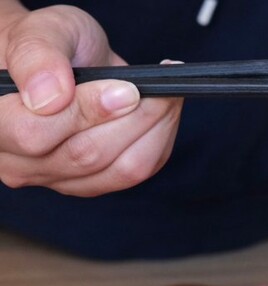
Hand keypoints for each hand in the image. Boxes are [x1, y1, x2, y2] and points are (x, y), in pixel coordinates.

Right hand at [0, 4, 182, 195]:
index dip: (86, 111)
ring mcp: (55, 178)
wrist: (59, 61)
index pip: (35, 134)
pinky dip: (158, 141)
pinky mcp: (90, 184)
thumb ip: (37, 58)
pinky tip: (162, 114)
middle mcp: (17, 162)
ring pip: (119, 170)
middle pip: (85, 156)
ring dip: (152, 131)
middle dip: (131, 118)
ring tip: (163, 96)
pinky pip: (136, 173)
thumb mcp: (39, 32)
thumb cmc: (45, 45)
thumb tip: (49, 97)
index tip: (125, 88)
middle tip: (153, 88)